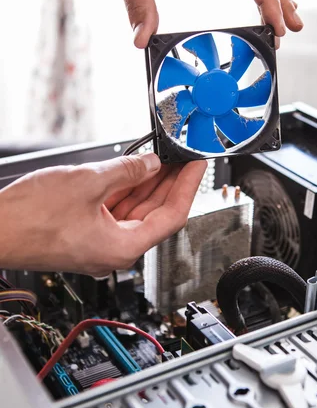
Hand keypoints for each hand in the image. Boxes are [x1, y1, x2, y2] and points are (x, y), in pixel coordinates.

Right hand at [0, 154, 205, 276]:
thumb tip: (150, 164)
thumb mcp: (87, 183)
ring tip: (163, 158)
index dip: (188, 186)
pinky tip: (134, 170)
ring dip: (149, 183)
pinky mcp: (86, 232)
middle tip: (183, 157)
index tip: (197, 166)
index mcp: (122, 247)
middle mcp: (115, 250)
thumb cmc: (28, 219)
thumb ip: (126, 171)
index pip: (172, 215)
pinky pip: (116, 210)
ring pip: (136, 211)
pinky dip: (127, 190)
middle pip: (156, 213)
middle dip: (170, 182)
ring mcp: (100, 242)